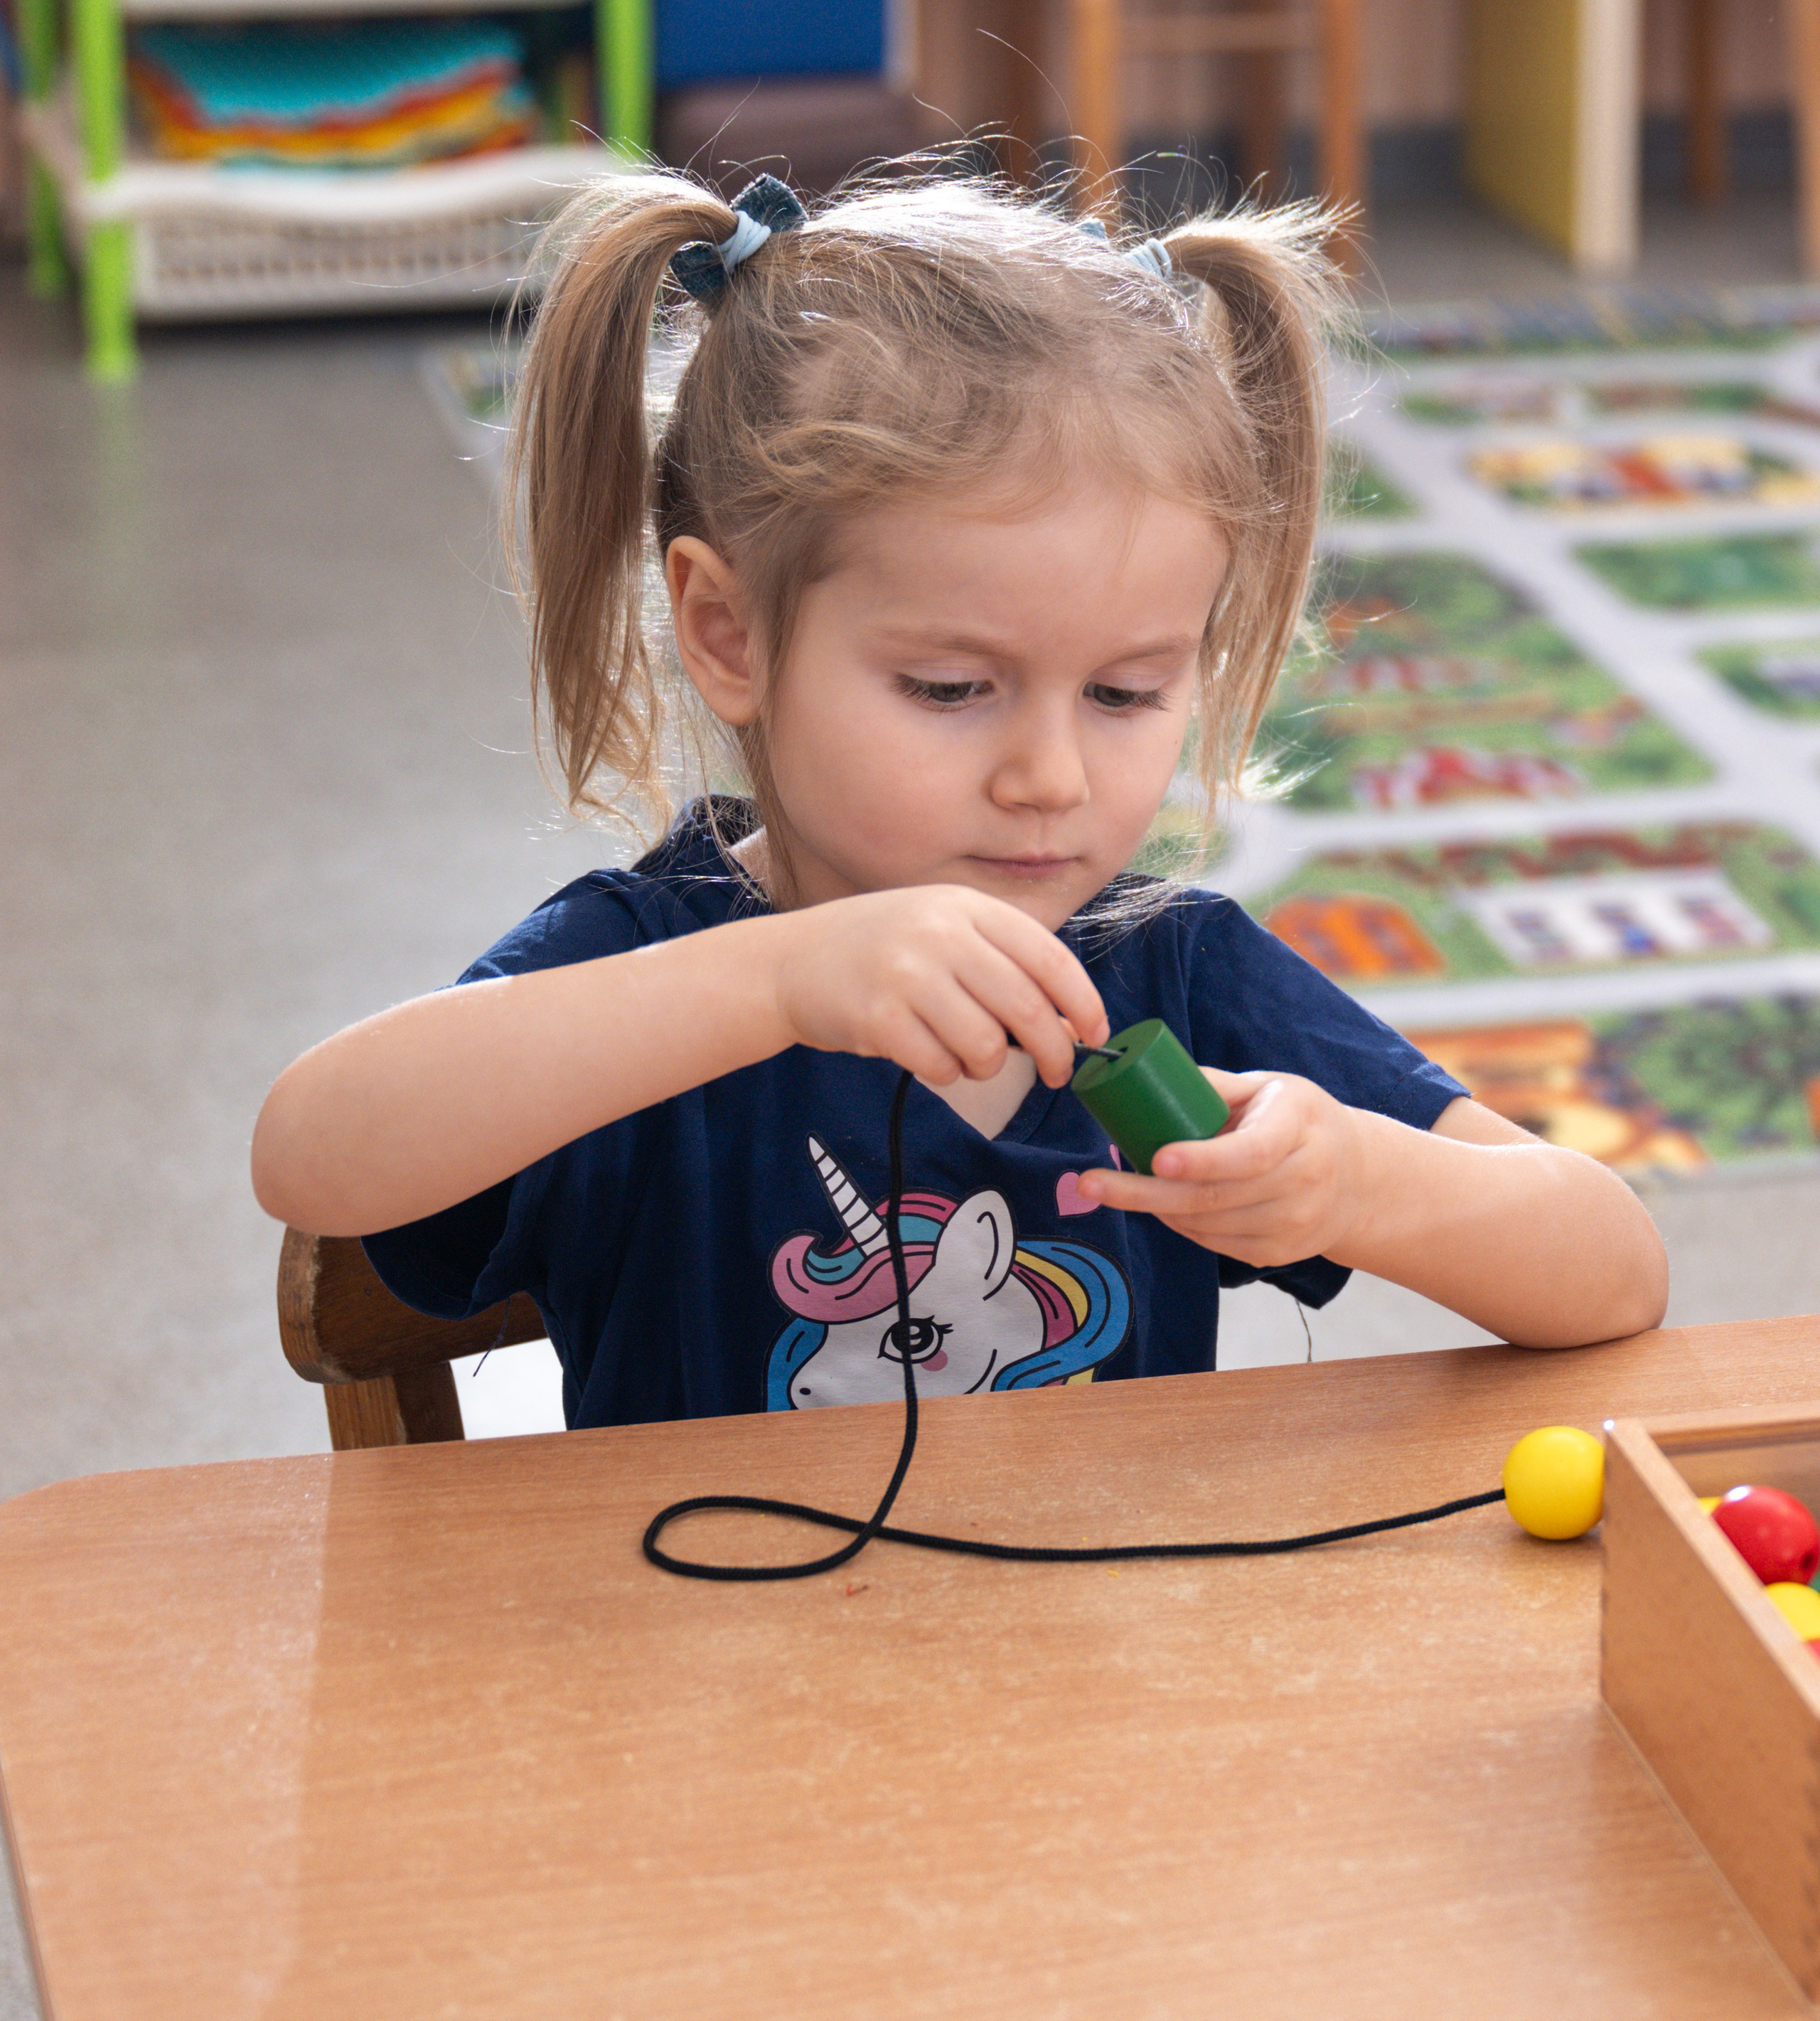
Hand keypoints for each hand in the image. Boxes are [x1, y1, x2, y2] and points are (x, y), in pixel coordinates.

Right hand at [771, 885, 1106, 1089]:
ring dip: (990, 1066)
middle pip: (1027, 1007)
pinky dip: (947, 1073)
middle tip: (1057, 1072)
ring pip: (987, 1044)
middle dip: (1054, 1050)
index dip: (1083, 1002)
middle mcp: (939, 934)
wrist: (790, 962)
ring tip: (970, 1057)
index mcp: (966, 907)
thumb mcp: (943, 930)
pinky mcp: (878, 1018)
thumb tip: (1072, 1023)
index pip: (1048, 957)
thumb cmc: (882, 952)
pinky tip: (930, 1057)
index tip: (1096, 1035)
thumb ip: (1003, 964)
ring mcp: (906, 974)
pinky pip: (941, 1066)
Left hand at [1077, 1068, 1366, 1266]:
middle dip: (1144, 1194)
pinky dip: (1178, 1224)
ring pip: (1206, 1225)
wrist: (1357, 1180)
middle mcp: (1303, 1182)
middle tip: (1090, 1183)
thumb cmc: (1299, 1121)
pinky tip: (1159, 1204)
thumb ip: (1214, 1085)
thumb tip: (1148, 1075)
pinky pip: (1213, 1243)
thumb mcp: (1271, 1088)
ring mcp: (1293, 1225)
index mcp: (1299, 1129)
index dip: (1202, 1160)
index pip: (1250, 1153)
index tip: (1155, 1159)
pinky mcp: (1278, 1254)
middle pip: (1214, 1198)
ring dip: (1154, 1207)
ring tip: (1117, 1186)